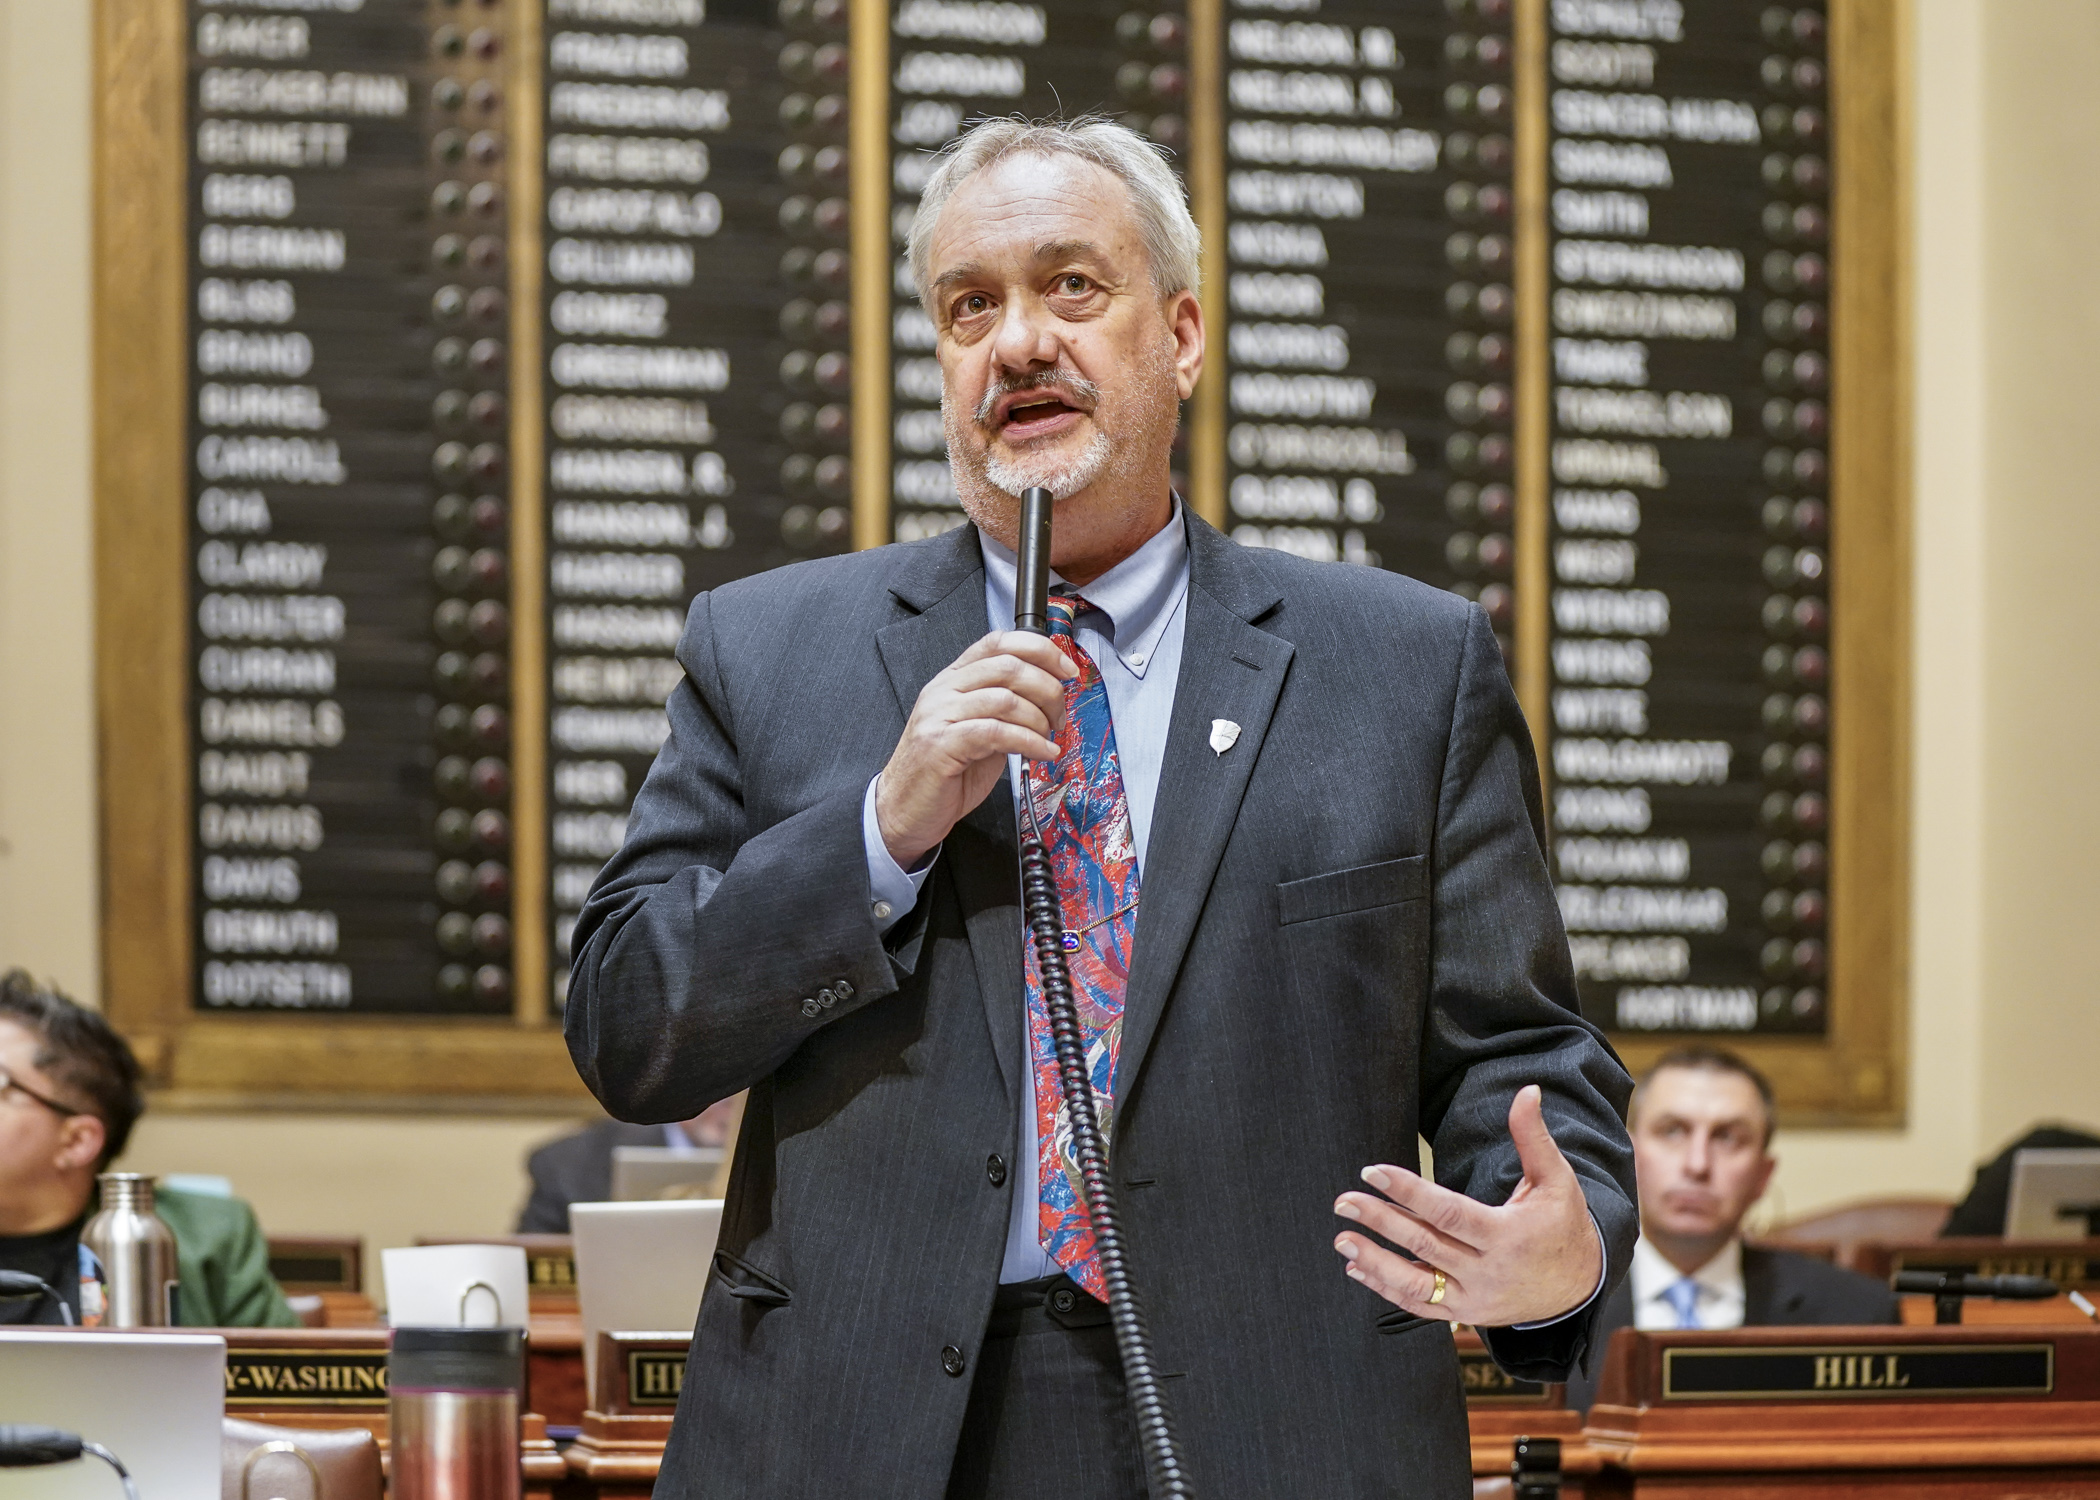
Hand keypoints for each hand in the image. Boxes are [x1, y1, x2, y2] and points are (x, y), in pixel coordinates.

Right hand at [875, 631, 1074, 868]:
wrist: (902, 810)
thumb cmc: (943, 775)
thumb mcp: (979, 731)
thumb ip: (1006, 709)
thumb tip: (1049, 697)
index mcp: (953, 679)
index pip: (999, 642)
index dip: (1040, 650)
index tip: (1067, 670)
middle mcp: (944, 690)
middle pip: (1009, 666)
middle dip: (1047, 690)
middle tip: (1059, 716)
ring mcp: (939, 715)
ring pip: (1005, 698)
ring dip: (1039, 720)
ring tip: (1048, 739)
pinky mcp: (941, 744)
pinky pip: (996, 732)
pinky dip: (1029, 742)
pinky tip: (1042, 753)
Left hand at [1332, 1085, 1601, 1326]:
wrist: (1579, 1285)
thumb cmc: (1562, 1224)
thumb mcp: (1556, 1180)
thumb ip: (1533, 1137)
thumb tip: (1527, 1090)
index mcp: (1508, 1236)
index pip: (1448, 1213)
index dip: (1408, 1192)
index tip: (1372, 1172)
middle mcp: (1489, 1272)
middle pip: (1425, 1245)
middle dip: (1381, 1222)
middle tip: (1344, 1201)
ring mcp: (1475, 1299)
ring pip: (1417, 1285)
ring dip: (1375, 1263)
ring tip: (1342, 1239)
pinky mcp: (1465, 1314)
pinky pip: (1420, 1305)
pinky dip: (1386, 1288)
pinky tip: (1358, 1267)